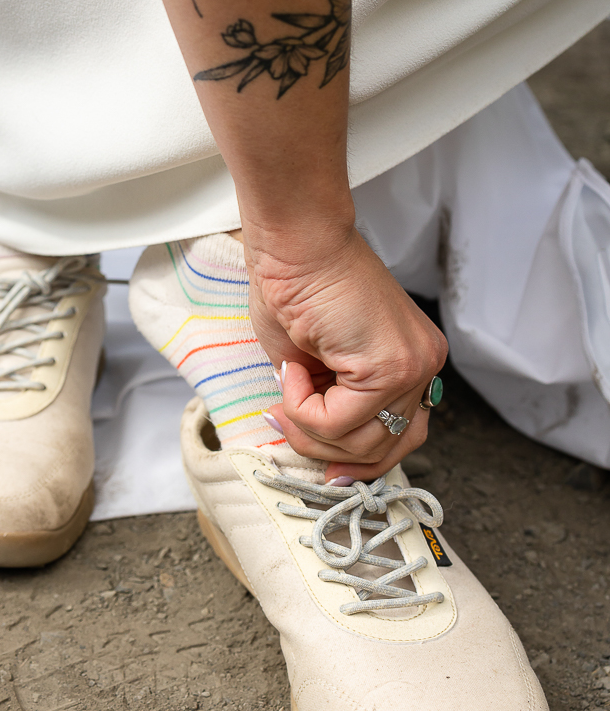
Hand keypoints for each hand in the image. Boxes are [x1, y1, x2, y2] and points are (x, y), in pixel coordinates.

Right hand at [243, 225, 447, 479]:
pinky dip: (302, 407)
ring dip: (308, 426)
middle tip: (285, 417)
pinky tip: (293, 369)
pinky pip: (337, 422)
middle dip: (325, 448)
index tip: (323, 467)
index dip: (356, 460)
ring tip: (288, 385)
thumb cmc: (296, 288)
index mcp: (412, 362)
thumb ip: (331, 407)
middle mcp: (424, 366)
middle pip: (385, 450)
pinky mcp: (389, 366)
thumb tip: (326, 458)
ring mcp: (412, 366)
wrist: (294, 243)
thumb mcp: (317, 366)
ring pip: (360, 444)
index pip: (400, 438)